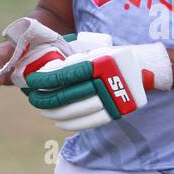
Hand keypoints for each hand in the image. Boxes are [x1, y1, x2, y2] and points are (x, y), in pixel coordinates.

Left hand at [22, 42, 172, 129]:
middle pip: (64, 97)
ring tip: (43, 109)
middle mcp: (102, 82)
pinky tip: (58, 121)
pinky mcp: (114, 113)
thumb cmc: (112, 55)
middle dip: (44, 99)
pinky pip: (87, 123)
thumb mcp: (93, 48)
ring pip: (73, 112)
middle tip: (33, 97)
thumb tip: (44, 68)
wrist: (143, 67)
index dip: (42, 81)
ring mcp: (109, 100)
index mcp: (95, 63)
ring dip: (53, 113)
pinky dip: (69, 124)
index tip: (31, 81)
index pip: (60, 76)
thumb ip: (71, 56)